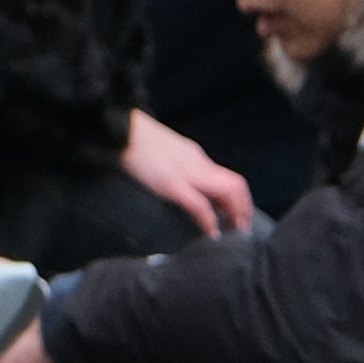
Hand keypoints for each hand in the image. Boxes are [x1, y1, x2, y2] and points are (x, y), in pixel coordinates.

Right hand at [117, 110, 255, 239]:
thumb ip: (179, 166)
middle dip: (243, 208)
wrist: (120, 129)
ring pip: (227, 192)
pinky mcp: (171, 184)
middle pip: (236, 185)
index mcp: (195, 156)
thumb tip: (186, 187)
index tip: (237, 216)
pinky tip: (210, 233)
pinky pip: (200, 205)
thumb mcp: (165, 152)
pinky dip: (209, 220)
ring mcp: (186, 173)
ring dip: (235, 214)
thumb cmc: (136, 140)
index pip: (229, 178)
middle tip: (241, 228)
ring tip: (233, 232)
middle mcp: (198, 163)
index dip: (239, 200)